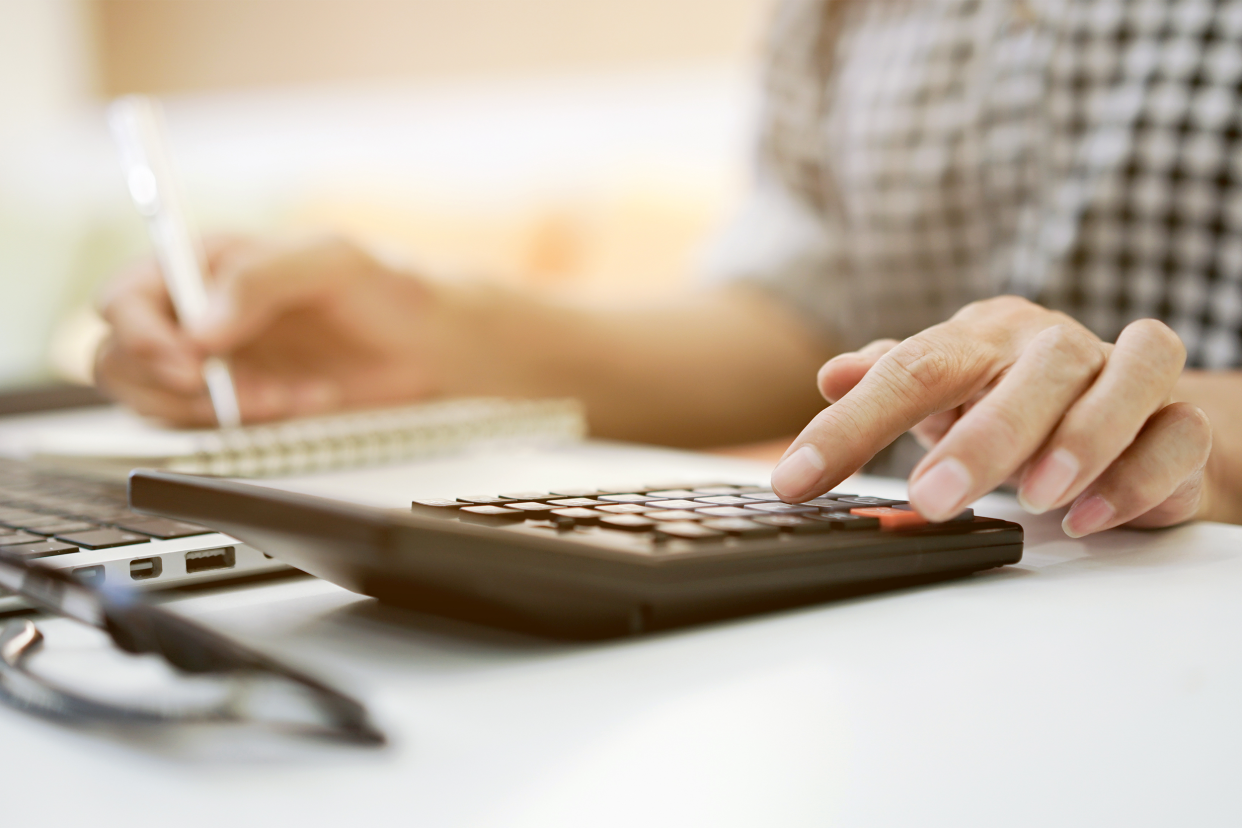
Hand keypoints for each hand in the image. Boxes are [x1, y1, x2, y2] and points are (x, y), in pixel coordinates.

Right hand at [95, 234, 451, 425]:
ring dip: (216, 407)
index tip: (189, 360)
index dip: (140, 333)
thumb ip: (263, 279)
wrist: (426, 345)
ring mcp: (211, 363)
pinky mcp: (236, 404)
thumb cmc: (382, 288)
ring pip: (155, 400)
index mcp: (203, 264)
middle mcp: (194, 314)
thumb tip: (201, 326)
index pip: (125, 297)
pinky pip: (211, 427)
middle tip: (229, 390)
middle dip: (167, 383)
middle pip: (118, 356)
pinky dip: (253, 423)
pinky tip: (304, 398)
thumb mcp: (332, 262)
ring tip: (284, 391)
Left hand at [771, 296, 1212, 536]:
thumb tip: (831, 375)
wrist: (1127, 409)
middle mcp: (1055, 346)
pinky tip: (1090, 515)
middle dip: (982, 437)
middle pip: (1030, 370)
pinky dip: (1138, 475)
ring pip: (1126, 378)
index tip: (797, 481)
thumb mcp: (944, 391)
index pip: (911, 368)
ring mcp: (1124, 376)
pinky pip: (1177, 435)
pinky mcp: (1181, 421)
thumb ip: (890, 382)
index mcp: (983, 338)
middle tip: (933, 499)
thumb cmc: (1014, 399)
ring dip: (1080, 439)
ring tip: (1036, 497)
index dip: (849, 427)